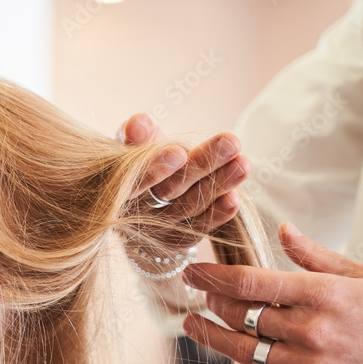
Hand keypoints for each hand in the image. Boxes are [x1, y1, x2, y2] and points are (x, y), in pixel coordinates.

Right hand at [119, 113, 249, 250]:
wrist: (138, 203)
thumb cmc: (138, 165)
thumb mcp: (132, 147)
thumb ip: (137, 134)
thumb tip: (139, 122)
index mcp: (118, 187)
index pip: (133, 181)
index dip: (153, 169)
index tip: (178, 153)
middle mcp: (136, 213)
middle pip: (168, 191)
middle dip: (201, 166)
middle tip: (231, 142)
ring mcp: (158, 230)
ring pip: (190, 207)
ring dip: (219, 184)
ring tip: (243, 163)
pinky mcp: (178, 241)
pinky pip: (199, 228)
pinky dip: (218, 215)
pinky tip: (236, 199)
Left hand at [181, 222, 362, 363]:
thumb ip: (317, 257)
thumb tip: (283, 231)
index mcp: (322, 294)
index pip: (250, 282)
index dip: (212, 275)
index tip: (192, 270)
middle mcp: (311, 328)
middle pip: (241, 314)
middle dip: (213, 302)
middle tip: (200, 295)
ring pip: (243, 350)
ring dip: (210, 338)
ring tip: (191, 326)